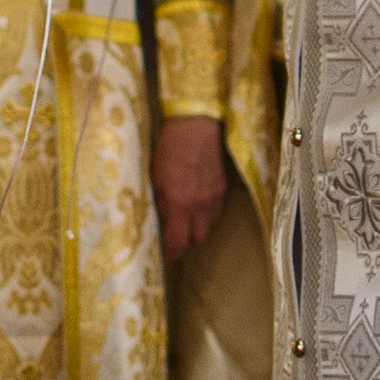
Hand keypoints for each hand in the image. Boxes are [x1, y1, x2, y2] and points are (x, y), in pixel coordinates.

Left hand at [152, 116, 228, 261]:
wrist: (196, 125)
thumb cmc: (169, 148)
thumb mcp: (156, 177)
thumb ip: (160, 202)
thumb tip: (158, 219)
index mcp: (180, 205)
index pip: (178, 242)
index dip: (172, 252)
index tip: (166, 253)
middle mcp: (200, 206)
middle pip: (198, 238)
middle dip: (186, 240)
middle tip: (175, 233)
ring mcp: (214, 197)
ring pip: (210, 225)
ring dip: (199, 226)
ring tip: (188, 218)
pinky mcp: (223, 186)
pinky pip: (217, 209)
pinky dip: (208, 212)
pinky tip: (199, 201)